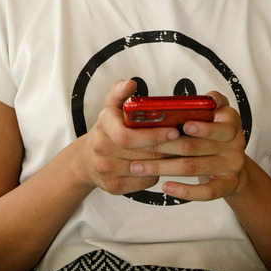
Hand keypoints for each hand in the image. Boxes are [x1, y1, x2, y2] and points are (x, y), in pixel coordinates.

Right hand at [79, 79, 180, 195]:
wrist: (85, 159)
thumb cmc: (105, 129)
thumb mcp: (109, 107)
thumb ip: (119, 93)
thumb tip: (130, 83)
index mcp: (103, 127)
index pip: (128, 136)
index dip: (153, 135)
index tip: (174, 131)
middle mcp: (102, 150)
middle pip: (141, 153)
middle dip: (166, 148)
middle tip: (185, 142)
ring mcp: (107, 171)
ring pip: (145, 169)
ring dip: (165, 161)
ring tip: (180, 152)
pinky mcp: (114, 187)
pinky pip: (144, 183)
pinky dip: (156, 174)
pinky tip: (163, 165)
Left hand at [128, 91, 245, 201]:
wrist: (234, 162)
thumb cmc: (214, 131)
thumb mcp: (215, 112)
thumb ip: (204, 103)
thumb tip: (182, 101)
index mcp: (231, 121)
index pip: (218, 125)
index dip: (202, 128)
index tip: (183, 125)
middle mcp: (235, 144)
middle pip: (195, 147)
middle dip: (164, 147)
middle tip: (140, 147)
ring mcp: (232, 166)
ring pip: (193, 168)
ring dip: (163, 168)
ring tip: (139, 167)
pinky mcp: (227, 185)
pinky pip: (205, 192)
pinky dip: (184, 191)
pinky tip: (165, 186)